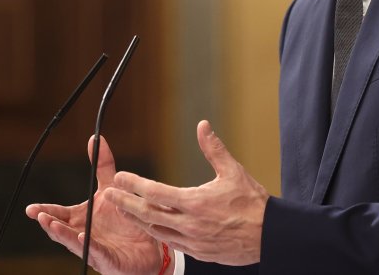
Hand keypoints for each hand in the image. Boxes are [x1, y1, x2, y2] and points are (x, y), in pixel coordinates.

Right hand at [25, 136, 162, 274]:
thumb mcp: (113, 189)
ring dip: (63, 234)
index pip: (60, 214)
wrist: (151, 244)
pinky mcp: (108, 259)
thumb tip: (95, 138)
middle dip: (49, 223)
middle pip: (61, 230)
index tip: (30, 209)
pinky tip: (81, 237)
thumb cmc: (126, 220)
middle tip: (38, 215)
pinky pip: (96, 252)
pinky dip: (88, 245)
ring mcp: (94, 248)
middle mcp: (84, 234)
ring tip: (52, 225)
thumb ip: (103, 166)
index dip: (44, 211)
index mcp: (82, 219)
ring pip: (74, 242)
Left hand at [109, 120, 268, 265]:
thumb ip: (214, 149)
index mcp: (196, 203)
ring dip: (137, 220)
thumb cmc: (253, 202)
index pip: (156, 192)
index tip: (120, 177)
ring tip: (123, 210)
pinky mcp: (198, 253)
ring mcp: (193, 242)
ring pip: (156, 231)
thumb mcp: (234, 171)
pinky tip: (150, 226)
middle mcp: (190, 224)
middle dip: (126, 204)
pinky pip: (171, 243)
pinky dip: (157, 233)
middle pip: (148, 214)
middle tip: (109, 195)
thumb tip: (203, 126)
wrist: (269, 235)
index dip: (135, 184)